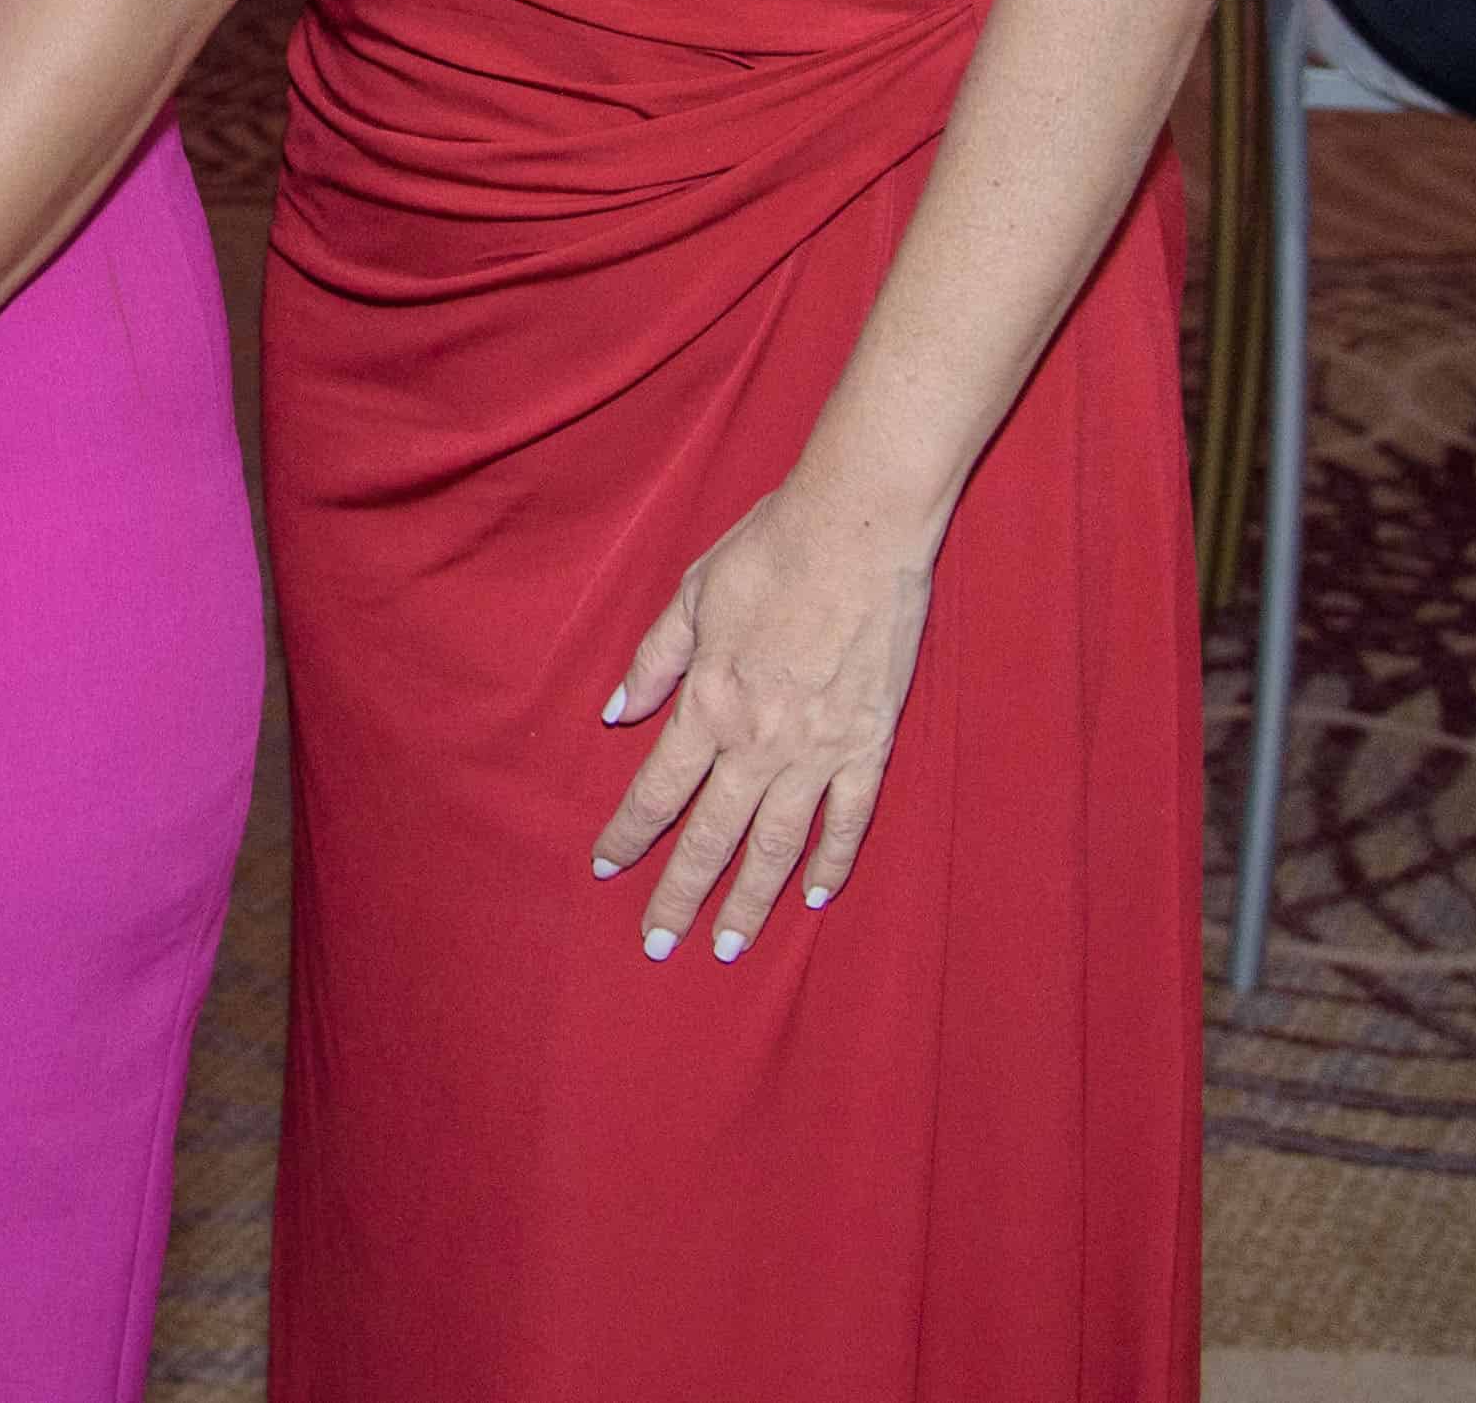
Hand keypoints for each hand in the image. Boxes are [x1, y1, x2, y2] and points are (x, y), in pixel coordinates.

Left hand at [591, 477, 936, 961]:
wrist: (860, 529)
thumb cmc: (770, 550)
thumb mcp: (691, 595)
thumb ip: (653, 662)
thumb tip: (614, 714)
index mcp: (708, 703)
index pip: (657, 791)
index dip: (629, 835)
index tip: (607, 869)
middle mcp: (758, 741)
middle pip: (710, 836)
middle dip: (680, 895)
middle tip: (658, 945)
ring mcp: (819, 749)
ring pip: (776, 846)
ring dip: (749, 900)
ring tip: (729, 947)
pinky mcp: (869, 744)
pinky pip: (848, 820)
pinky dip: (830, 862)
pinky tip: (813, 897)